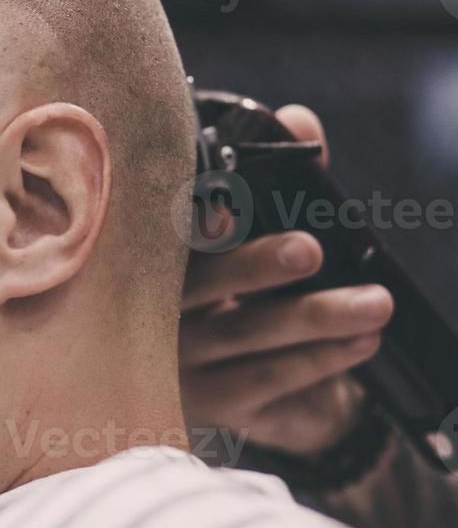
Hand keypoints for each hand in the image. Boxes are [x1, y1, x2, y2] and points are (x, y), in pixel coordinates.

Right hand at [180, 105, 394, 454]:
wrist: (260, 394)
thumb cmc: (249, 297)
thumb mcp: (259, 238)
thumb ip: (278, 181)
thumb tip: (300, 120)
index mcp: (156, 263)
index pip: (165, 238)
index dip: (193, 226)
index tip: (225, 212)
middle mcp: (152, 312)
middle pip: (200, 288)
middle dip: (256, 266)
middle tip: (309, 250)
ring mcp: (177, 363)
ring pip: (242, 336)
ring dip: (315, 317)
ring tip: (375, 302)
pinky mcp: (211, 407)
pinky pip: (265, 382)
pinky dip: (318, 361)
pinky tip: (361, 343)